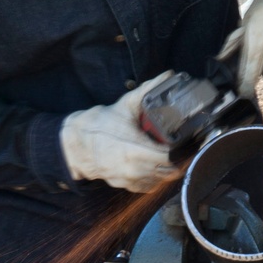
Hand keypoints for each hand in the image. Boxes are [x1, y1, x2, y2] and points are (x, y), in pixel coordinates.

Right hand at [59, 72, 177, 190]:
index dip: (180, 150)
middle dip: (178, 159)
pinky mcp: (127, 186)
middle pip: (169, 171)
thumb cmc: (100, 126)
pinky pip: (150, 187)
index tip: (185, 142)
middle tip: (181, 148)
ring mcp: (130, 180)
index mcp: (134, 149)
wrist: (77, 145)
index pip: (168, 157)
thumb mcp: (124, 106)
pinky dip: (156, 178)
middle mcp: (133, 169)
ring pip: (161, 180)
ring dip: (168, 169)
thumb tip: (167, 75)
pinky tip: (156, 166)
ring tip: (171, 156)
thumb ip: (146, 91)